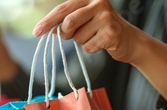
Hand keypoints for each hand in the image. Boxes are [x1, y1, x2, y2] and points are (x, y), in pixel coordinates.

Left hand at [32, 0, 166, 103]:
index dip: (48, 21)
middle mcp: (98, 3)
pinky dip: (91, 49)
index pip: (62, 9)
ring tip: (94, 36)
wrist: (130, 41)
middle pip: (68, 22)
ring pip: (78, 37)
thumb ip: (67, 21)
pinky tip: (101, 43)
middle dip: (66, 34)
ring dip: (82, 42)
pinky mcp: (111, 32)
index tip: (36, 32)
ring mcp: (106, 17)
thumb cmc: (102, 30)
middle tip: (72, 36)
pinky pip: (88, 47)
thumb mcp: (84, 20)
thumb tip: (47, 29)